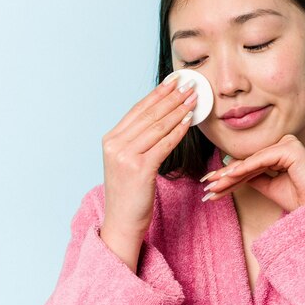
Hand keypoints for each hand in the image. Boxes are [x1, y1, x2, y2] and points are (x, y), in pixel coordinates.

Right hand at [99, 74, 196, 270]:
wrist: (122, 222)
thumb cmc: (130, 192)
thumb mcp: (127, 160)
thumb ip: (138, 139)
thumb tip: (162, 115)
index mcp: (110, 139)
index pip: (138, 109)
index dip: (158, 93)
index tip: (174, 81)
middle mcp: (114, 145)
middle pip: (149, 114)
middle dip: (172, 97)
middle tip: (189, 84)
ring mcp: (125, 157)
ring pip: (158, 126)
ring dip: (178, 110)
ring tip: (194, 98)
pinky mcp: (139, 169)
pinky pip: (164, 144)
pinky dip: (178, 130)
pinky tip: (189, 120)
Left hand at [201, 135, 304, 211]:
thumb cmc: (299, 200)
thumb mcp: (269, 187)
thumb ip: (253, 176)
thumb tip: (232, 170)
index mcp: (283, 152)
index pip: (251, 163)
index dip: (231, 175)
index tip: (212, 186)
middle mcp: (286, 144)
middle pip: (250, 161)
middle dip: (227, 176)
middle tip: (207, 185)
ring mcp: (289, 143)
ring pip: (253, 161)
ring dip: (231, 174)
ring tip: (214, 185)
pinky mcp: (291, 147)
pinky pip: (262, 159)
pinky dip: (245, 168)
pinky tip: (230, 176)